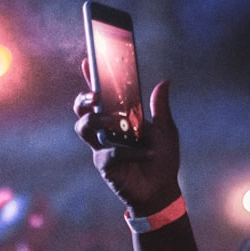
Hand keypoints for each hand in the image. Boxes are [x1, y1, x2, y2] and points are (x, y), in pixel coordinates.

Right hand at [73, 59, 181, 215]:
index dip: (91, 79)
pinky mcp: (104, 164)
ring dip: (97, 121)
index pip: (102, 96)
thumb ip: (161, 108)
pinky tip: (144, 155)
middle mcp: (107, 131)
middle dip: (83, 99)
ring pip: (83, 128)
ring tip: (116, 122)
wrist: (161, 190)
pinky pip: (108, 153)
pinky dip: (127, 152)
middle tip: (95, 95)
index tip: (88, 60)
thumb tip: (165, 82)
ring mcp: (102, 147)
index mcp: (120, 119)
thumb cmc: (162, 160)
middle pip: (82, 110)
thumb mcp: (166, 130)